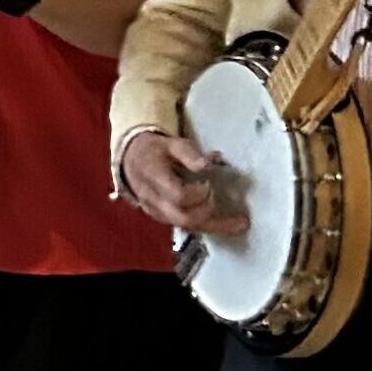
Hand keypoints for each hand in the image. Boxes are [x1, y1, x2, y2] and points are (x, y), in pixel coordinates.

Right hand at [120, 131, 248, 236]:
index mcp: (154, 178)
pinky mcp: (163, 218)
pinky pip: (186, 227)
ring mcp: (157, 212)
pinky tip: (225, 224)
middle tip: (224, 202)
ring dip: (214, 226)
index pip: (177, 195)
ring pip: (186, 227)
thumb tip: (209, 164)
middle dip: (208, 213)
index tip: (208, 184)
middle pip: (183, 218)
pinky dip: (206, 226)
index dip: (197, 193)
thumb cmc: (155, 151)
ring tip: (239, 224)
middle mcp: (154, 200)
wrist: (132, 161)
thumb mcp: (172, 143)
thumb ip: (190, 154)